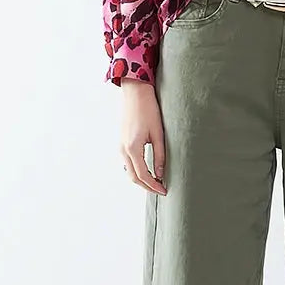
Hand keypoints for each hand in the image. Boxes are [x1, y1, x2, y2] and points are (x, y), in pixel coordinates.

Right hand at [120, 80, 166, 194]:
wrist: (135, 93)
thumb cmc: (148, 110)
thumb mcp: (158, 134)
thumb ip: (159, 155)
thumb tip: (160, 174)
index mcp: (132, 148)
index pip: (143, 175)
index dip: (153, 186)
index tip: (164, 191)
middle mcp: (123, 149)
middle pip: (133, 177)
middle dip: (147, 186)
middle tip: (161, 190)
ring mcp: (120, 146)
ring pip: (129, 171)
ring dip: (141, 179)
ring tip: (156, 182)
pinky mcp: (122, 142)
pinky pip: (127, 162)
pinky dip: (136, 170)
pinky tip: (147, 170)